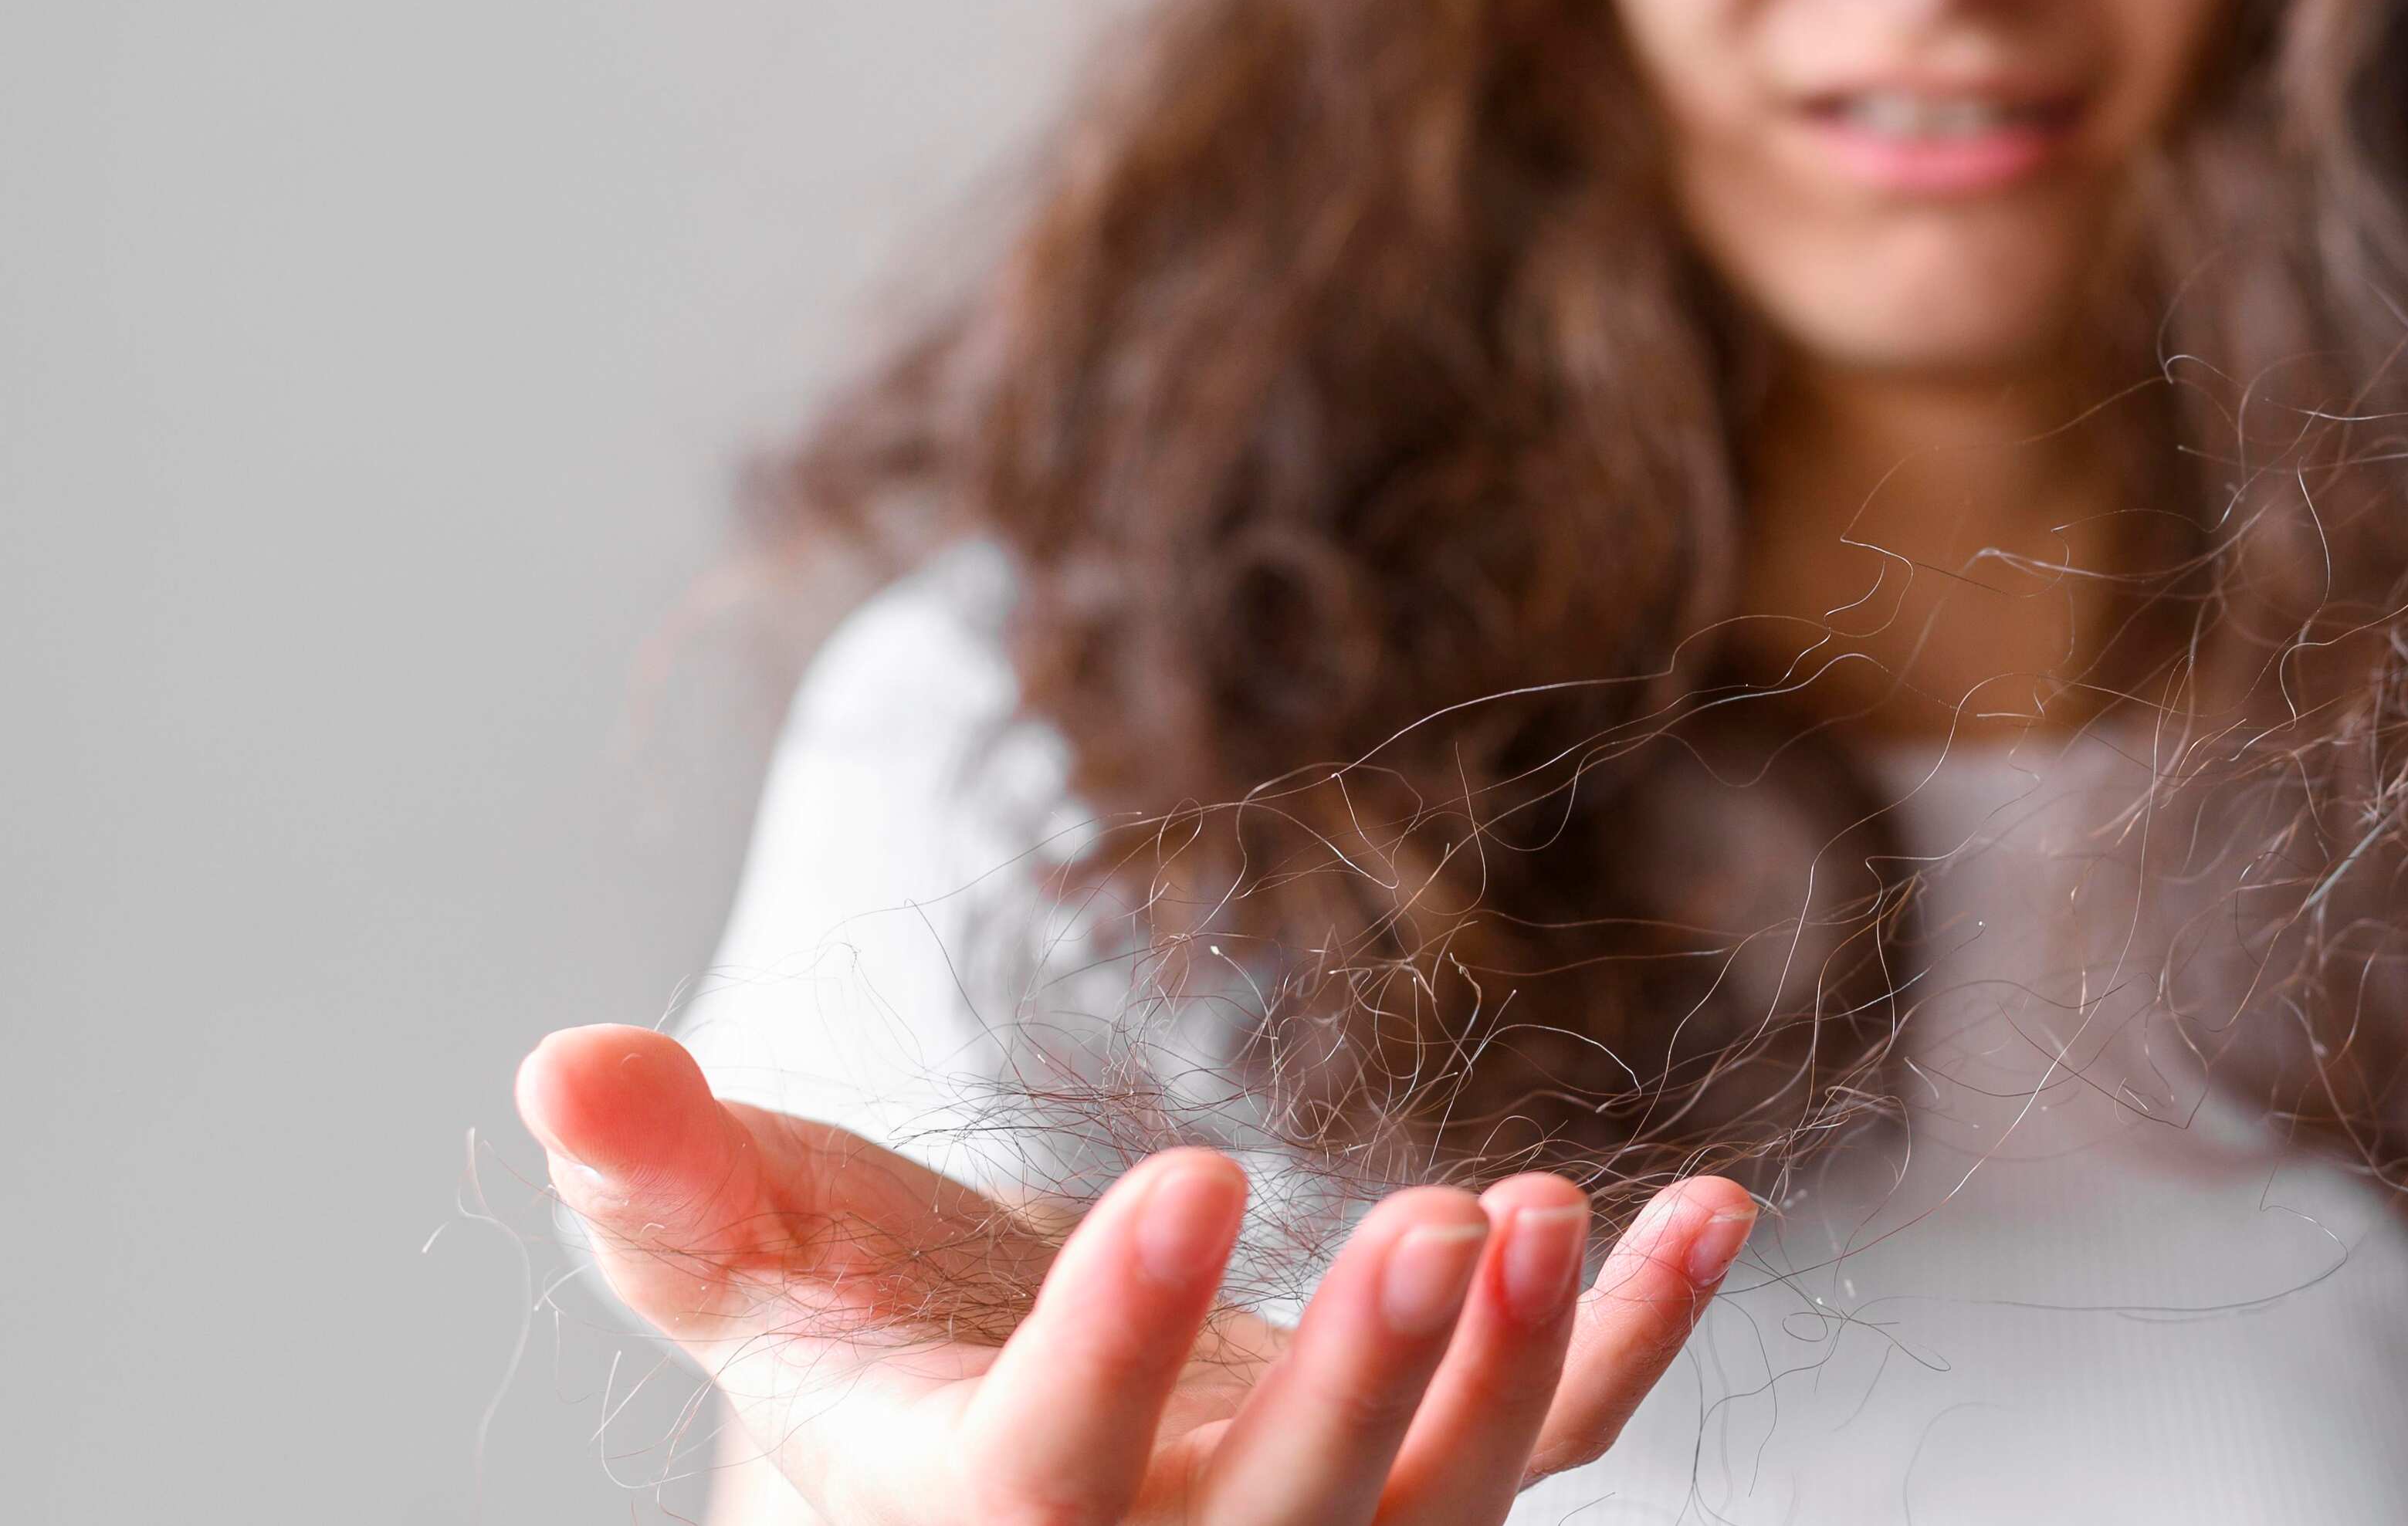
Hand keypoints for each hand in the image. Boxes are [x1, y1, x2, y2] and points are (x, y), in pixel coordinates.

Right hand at [516, 1025, 1751, 1523]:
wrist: (993, 1444)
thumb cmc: (856, 1336)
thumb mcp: (745, 1263)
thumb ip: (664, 1185)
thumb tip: (563, 1059)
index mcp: (966, 1516)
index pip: (1039, 1478)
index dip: (1118, 1345)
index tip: (1193, 1172)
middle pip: (1279, 1521)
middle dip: (1363, 1384)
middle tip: (1443, 1222)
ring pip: (1437, 1508)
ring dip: (1519, 1373)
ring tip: (1557, 1211)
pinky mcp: (1420, 1481)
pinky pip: (1559, 1442)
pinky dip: (1637, 1340)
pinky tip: (1711, 1210)